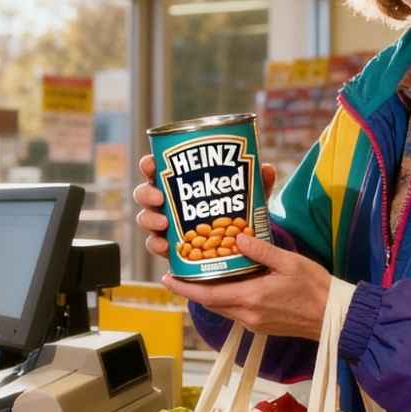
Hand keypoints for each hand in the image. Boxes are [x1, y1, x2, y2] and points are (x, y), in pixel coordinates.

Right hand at [133, 155, 276, 261]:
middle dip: (147, 194)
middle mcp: (167, 202)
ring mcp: (165, 225)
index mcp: (178, 182)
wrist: (239, 247)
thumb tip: (266, 168)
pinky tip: (166, 247)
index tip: (151, 164)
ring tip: (164, 224)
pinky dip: (157, 246)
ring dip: (150, 220)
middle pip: (144, 193)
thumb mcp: (249, 196)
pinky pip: (155, 245)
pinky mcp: (169, 246)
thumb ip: (257, 183)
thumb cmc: (237, 211)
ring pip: (146, 218)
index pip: (156, 169)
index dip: (149, 165)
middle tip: (160, 198)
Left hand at [160, 234, 332, 338]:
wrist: (335, 317)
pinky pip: (234, 311)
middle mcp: (248, 315)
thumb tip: (237, 237)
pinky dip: (224, 298)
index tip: (167, 278)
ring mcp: (254, 323)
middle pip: (210, 302)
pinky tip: (227, 284)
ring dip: (208, 294)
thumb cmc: (316, 289)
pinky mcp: (261, 325)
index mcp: (251, 299)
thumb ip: (261, 250)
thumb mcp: (289, 262)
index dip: (184, 287)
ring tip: (198, 275)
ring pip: (221, 308)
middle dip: (192, 289)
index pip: (207, 295)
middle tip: (178, 271)